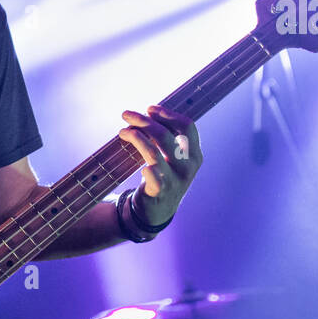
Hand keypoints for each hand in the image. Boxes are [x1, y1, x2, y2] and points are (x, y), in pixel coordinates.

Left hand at [118, 104, 202, 226]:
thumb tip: (148, 114)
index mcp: (194, 155)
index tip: (150, 109)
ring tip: (122, 131)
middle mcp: (188, 166)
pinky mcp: (160, 192)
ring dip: (135, 137)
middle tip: (126, 114)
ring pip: (153, 152)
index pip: (187, 127)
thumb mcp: (174, 158)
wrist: (159, 210)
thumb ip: (168, 139)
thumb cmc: (165, 176)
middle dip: (144, 121)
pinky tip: (136, 160)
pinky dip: (146, 167)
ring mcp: (175, 180)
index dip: (168, 114)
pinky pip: (152, 174)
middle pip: (165, 135)